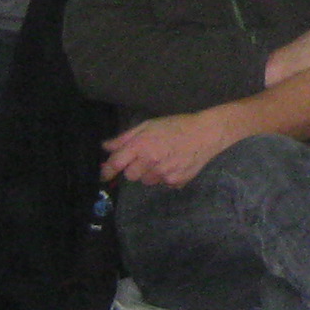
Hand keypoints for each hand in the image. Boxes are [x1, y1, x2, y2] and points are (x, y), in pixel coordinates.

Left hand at [100, 108, 239, 191]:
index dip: (107, 170)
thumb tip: (106, 147)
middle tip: (145, 158)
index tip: (103, 175)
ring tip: (163, 159)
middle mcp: (150, 161)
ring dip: (150, 173)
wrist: (205, 133)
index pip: (116, 163)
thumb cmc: (175, 126)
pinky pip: (163, 183)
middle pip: (131, 176)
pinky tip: (174, 164)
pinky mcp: (176, 182)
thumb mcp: (148, 125)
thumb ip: (125, 138)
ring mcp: (164, 174)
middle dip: (134, 168)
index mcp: (141, 145)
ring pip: (147, 181)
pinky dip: (165, 176)